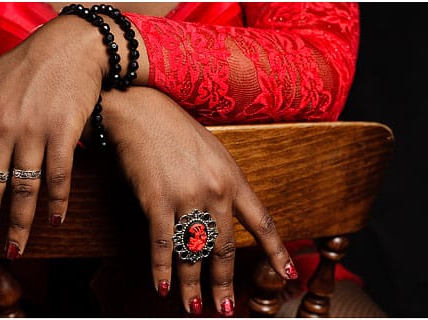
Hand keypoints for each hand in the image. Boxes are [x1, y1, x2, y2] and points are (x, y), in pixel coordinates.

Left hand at [0, 15, 111, 263]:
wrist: (70, 45)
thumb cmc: (26, 65)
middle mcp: (1, 128)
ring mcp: (33, 131)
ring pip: (22, 188)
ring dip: (19, 224)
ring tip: (14, 250)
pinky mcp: (63, 132)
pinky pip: (58, 175)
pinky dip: (57, 201)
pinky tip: (56, 220)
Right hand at [99, 87, 295, 315]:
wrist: (141, 111)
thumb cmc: (174, 130)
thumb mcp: (212, 151)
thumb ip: (222, 182)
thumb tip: (224, 213)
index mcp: (233, 177)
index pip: (262, 222)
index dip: (276, 251)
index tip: (287, 274)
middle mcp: (215, 190)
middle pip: (224, 249)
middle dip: (224, 284)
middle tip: (226, 309)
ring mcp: (186, 196)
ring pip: (194, 253)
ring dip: (193, 286)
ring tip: (194, 308)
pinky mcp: (157, 200)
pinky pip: (162, 244)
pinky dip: (161, 270)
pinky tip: (162, 287)